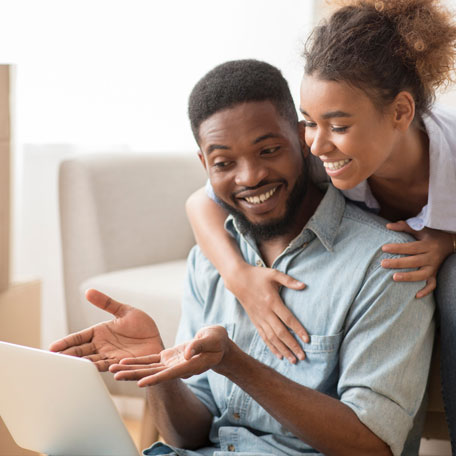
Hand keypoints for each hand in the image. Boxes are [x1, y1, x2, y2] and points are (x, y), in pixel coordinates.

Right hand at [49, 289, 163, 370]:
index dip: (66, 343)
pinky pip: (112, 367)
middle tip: (53, 361)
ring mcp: (112, 356)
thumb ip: (107, 303)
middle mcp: (102, 346)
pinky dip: (105, 368)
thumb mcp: (124, 311)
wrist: (157, 339)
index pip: (79, 338)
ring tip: (70, 367)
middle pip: (81, 352)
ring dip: (82, 364)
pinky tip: (96, 369)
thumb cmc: (141, 326)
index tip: (52, 348)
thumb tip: (88, 291)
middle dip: (68, 356)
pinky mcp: (124, 363)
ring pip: (93, 362)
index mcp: (100, 333)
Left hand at [109, 325, 229, 386]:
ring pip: (148, 368)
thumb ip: (199, 346)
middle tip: (115, 376)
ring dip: (130, 369)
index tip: (141, 383)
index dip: (155, 379)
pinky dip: (137, 361)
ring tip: (112, 369)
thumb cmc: (218, 341)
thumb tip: (187, 353)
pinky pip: (150, 360)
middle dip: (133, 375)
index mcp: (189, 366)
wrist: (217, 344)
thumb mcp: (212, 340)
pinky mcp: (168, 357)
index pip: (169, 374)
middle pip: (152, 374)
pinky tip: (124, 361)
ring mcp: (171, 364)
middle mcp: (176, 368)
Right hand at [226, 263, 307, 362]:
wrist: (237, 279)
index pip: (288, 319)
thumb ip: (289, 281)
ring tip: (293, 360)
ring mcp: (259, 318)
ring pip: (272, 338)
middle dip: (292, 345)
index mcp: (272, 301)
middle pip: (280, 332)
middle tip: (303, 357)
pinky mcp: (255, 321)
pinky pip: (263, 336)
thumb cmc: (258, 275)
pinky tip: (279, 355)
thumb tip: (304, 286)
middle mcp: (265, 312)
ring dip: (283, 350)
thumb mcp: (274, 274)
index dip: (298, 330)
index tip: (307, 340)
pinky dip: (271, 347)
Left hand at [381, 221, 453, 297]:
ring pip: (423, 275)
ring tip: (394, 277)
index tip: (383, 248)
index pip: (411, 247)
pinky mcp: (435, 274)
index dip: (398, 248)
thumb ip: (404, 227)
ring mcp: (434, 267)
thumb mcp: (420, 229)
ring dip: (408, 277)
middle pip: (414, 261)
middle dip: (398, 263)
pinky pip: (433, 285)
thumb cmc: (431, 236)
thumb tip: (388, 226)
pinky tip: (416, 295)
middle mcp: (431, 257)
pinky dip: (426, 291)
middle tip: (383, 264)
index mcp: (427, 245)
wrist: (450, 244)